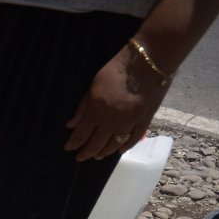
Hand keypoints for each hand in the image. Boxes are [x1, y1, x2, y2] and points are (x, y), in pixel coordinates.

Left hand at [64, 46, 168, 161]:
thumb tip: (71, 125)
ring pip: (115, 144)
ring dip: (104, 152)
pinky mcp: (146, 120)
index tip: (68, 149)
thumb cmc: (117, 69)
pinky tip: (119, 150)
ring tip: (97, 155)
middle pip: (97, 143)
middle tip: (81, 157)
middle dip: (86, 153)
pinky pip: (134, 138)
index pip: (82, 134)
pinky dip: (126, 146)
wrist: (149, 61)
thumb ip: (83, 107)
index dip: (74, 144)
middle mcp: (113, 120)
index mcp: (97, 110)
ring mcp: (131, 121)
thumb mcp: (93, 85)